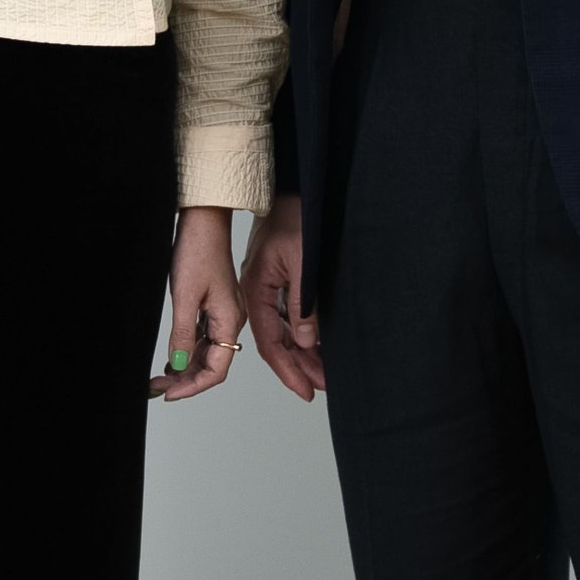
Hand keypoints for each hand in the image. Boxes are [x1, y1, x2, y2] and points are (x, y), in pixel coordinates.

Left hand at [151, 207, 243, 400]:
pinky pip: (203, 337)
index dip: (193, 386)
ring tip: (161, 376)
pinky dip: (187, 349)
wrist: (203, 220)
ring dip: (185, 367)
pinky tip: (173, 356)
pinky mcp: (213, 304)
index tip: (170, 393)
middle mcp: (230, 321)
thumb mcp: (185, 296)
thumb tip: (180, 366)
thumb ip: (183, 334)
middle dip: (186, 380)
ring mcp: (223, 313)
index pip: (216, 370)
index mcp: (230, 321)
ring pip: (207, 352)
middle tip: (158, 387)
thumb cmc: (198, 250)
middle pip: (212, 364)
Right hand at [239, 194, 323, 400]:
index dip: (289, 370)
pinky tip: (316, 345)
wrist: (291, 189)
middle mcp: (256, 295)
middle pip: (276, 342)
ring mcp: (266, 289)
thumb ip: (302, 303)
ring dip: (302, 354)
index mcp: (254, 292)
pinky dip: (302, 334)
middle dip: (299, 367)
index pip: (270, 343)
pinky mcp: (277, 282)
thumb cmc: (293, 217)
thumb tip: (303, 340)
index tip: (306, 391)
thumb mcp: (302, 261)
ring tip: (324, 373)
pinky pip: (287, 316)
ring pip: (282, 332)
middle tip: (322, 386)